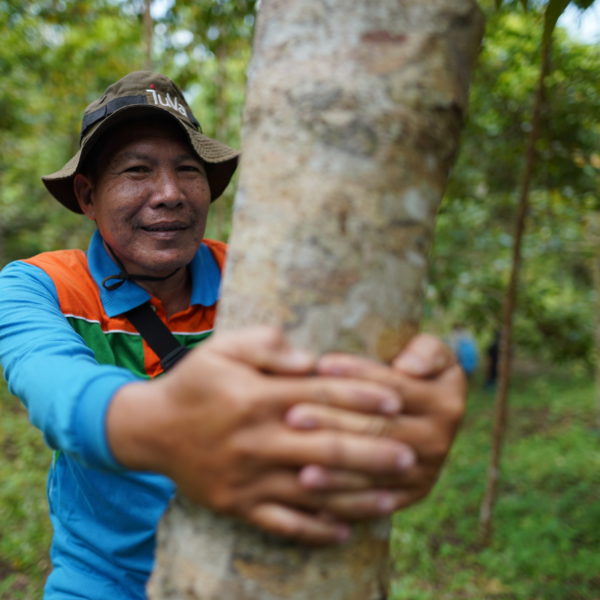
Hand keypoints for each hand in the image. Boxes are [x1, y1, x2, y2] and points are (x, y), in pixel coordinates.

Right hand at [106, 326, 414, 543]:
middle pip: (327, 448)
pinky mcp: (238, 505)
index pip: (321, 396)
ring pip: (314, 492)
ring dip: (358, 495)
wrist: (150, 429)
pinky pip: (283, 524)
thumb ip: (267, 344)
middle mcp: (257, 441)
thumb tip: (311, 358)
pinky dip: (316, 530)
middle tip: (411, 454)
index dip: (362, 397)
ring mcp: (249, 479)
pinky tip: (347, 531)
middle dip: (374, 451)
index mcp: (257, 398)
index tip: (396, 401)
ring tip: (397, 495)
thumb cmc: (195, 382)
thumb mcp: (223, 347)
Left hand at [286, 333, 465, 516]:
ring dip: (334, 471)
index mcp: (445, 402)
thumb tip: (408, 368)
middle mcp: (438, 440)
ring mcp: (425, 471)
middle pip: (377, 430)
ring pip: (372, 471)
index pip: (393, 387)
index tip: (321, 365)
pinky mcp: (411, 494)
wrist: (432, 413)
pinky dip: (342, 502)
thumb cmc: (419, 371)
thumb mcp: (433, 353)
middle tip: (293, 417)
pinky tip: (311, 498)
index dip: (357, 374)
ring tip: (300, 466)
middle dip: (332, 422)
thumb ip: (426, 351)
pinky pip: (373, 502)